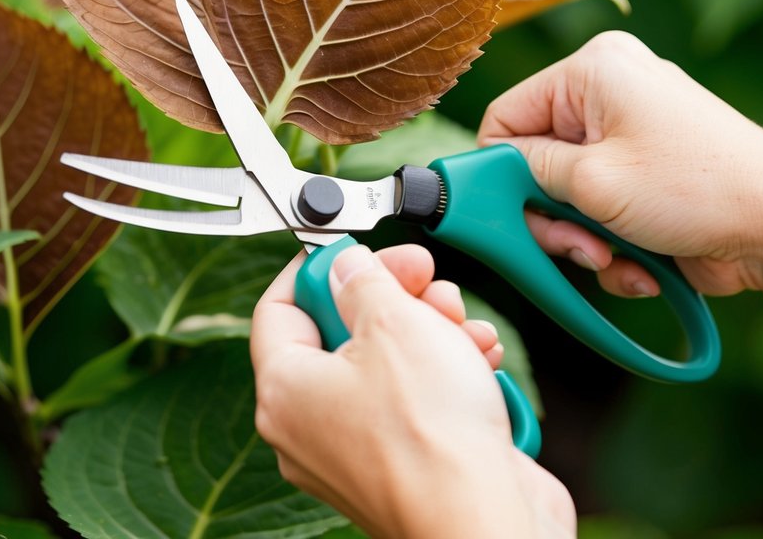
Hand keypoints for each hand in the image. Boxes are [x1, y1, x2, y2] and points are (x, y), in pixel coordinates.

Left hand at [251, 244, 574, 537]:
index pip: (278, 309)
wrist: (484, 519)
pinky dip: (445, 373)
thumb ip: (364, 281)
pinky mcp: (402, 467)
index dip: (316, 269)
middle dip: (390, 297)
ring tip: (460, 322)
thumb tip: (348, 265)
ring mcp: (356, 452)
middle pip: (339, 334)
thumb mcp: (394, 322)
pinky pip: (413, 403)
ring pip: (384, 365)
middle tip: (422, 276)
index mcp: (285, 390)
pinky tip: (478, 357)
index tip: (351, 249)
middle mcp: (309, 428)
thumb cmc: (431, 439)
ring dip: (428, 331)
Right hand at [477, 31, 762, 298]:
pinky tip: (638, 265)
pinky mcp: (649, 176)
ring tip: (611, 259)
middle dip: (550, 215)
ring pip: (566, 195)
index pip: (506, 117)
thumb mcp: (590, 182)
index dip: (497, 173)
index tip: (502, 216)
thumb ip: (526, 172)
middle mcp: (611, 93)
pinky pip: (601, 210)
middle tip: (571, 246)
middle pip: (535, 161)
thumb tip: (485, 171)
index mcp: (594, 70)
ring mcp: (633, 136)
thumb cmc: (695, 189)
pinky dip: (610, 244)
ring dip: (582, 239)